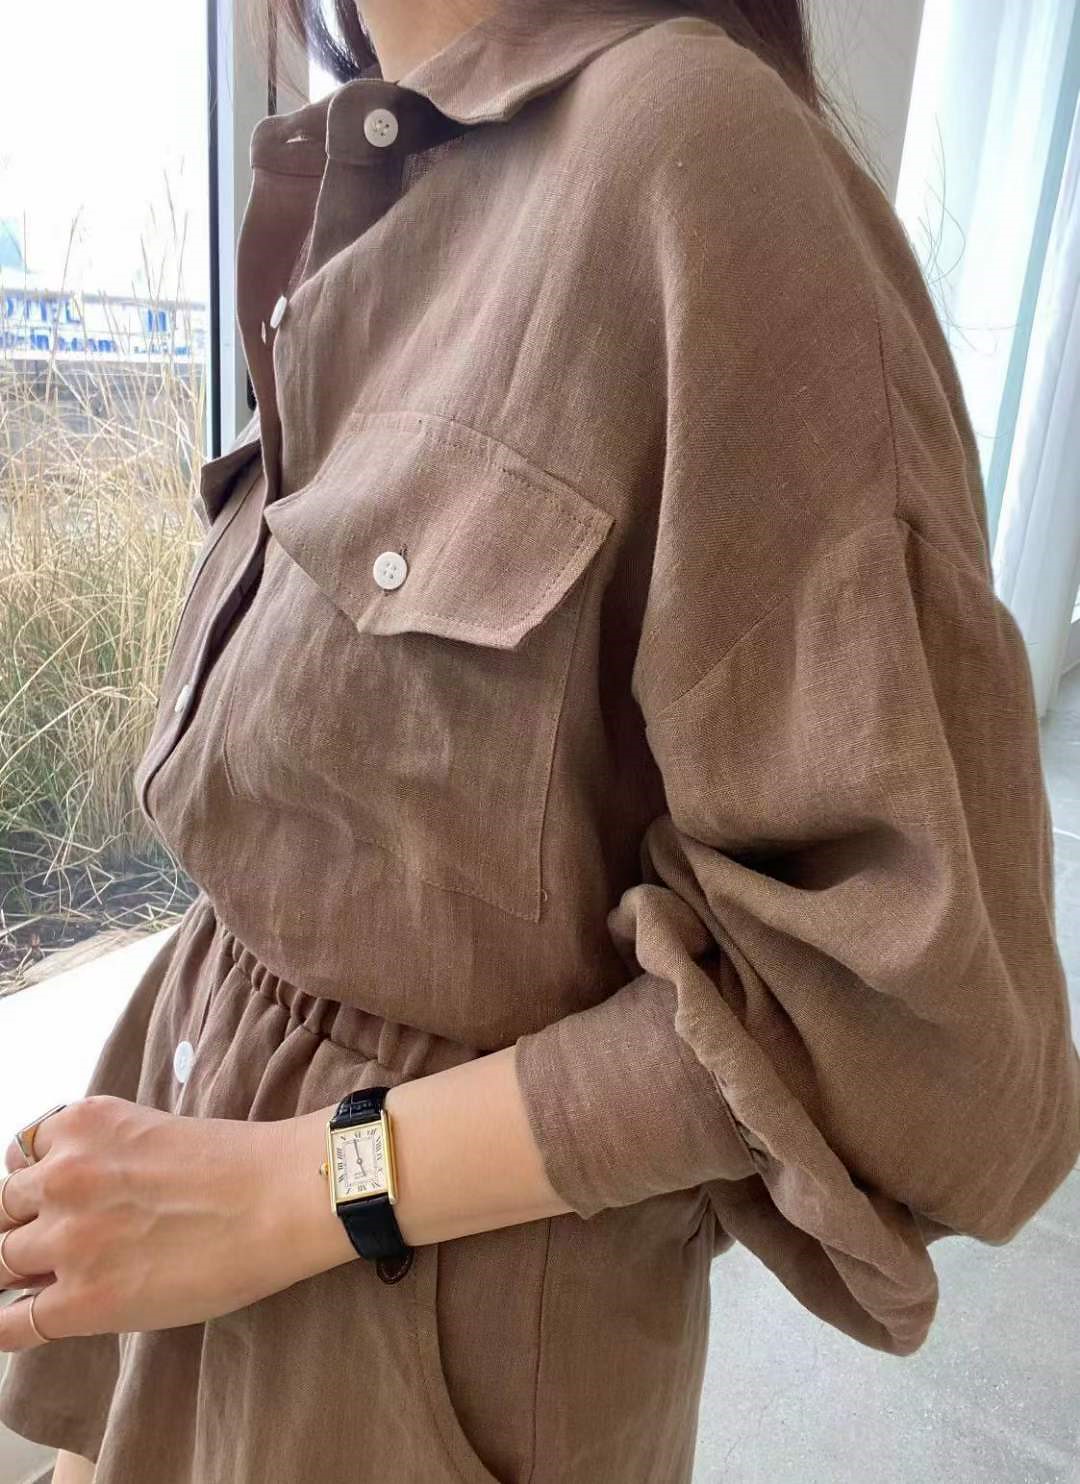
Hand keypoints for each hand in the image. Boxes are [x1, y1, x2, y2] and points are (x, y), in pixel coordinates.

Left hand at [0, 1095, 356, 1351]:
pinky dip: (4, 1328)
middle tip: (55, 1243)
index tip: (47, 1200)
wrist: (280, 1198)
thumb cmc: (237, 1163)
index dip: (34, 1182)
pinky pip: (8, 1324)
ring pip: (0, 1261)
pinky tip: (15, 1327)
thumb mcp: (152, 1131)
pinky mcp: (81, 1300)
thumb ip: (103, 1155)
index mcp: (82, 1125)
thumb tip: (75, 1192)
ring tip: (54, 1281)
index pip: (21, 1154)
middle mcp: (62, 1176)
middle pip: (3, 1208)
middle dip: (23, 1226)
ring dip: (21, 1272)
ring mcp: (66, 1240)